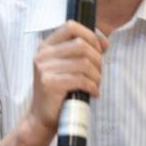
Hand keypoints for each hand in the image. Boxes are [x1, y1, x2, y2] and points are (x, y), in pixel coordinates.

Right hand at [28, 21, 107, 136]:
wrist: (42, 118)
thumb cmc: (59, 91)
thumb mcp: (66, 66)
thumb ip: (80, 52)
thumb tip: (104, 42)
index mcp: (46, 46)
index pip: (71, 26)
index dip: (91, 34)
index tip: (102, 48)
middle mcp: (43, 55)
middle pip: (81, 45)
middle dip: (97, 59)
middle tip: (98, 73)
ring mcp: (45, 69)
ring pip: (84, 63)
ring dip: (96, 75)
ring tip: (96, 84)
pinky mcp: (50, 84)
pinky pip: (81, 80)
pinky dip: (92, 86)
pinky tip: (93, 93)